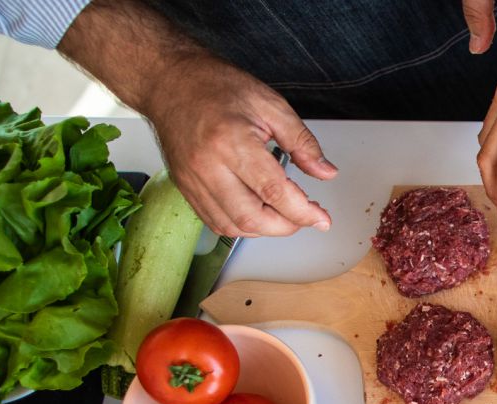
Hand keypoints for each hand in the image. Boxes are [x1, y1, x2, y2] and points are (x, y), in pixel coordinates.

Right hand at [143, 58, 336, 237]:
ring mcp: (193, 180)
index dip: (303, 212)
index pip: (273, 192)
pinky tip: (258, 213)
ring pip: (233, 226)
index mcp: (232, 142)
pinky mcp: (184, 187)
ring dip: (264, 229)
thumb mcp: (271, 105)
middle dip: (286, 226)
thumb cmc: (216, 87)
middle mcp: (208, 166)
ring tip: (284, 213)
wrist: (170, 82)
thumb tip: (326, 172)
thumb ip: (301, 142)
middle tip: (305, 215)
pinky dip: (241, 226)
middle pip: (252, 217)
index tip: (321, 219)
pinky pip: (215, 222)